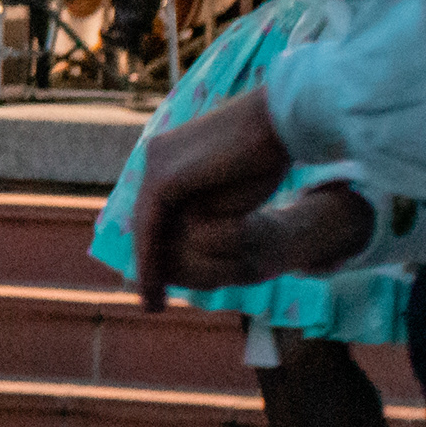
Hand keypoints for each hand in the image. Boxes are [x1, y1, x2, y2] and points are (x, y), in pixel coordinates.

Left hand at [127, 88, 373, 304]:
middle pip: (144, 221)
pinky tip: (158, 285)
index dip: (157, 246)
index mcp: (167, 152)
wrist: (281, 122)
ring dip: (147, 270)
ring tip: (152, 304)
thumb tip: (204, 225)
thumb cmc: (267, 152)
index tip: (162, 280)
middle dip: (147, 263)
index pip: (154, 210)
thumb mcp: (233, 181)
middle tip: (151, 302)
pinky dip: (152, 260)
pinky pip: (151, 228)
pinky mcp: (163, 177)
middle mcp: (153, 156)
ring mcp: (154, 164)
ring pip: (144, 229)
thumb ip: (212, 198)